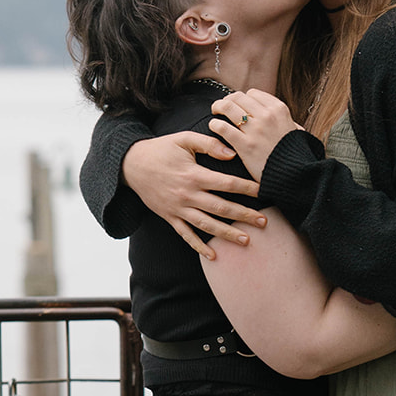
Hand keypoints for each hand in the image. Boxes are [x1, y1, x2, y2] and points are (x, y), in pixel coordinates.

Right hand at [122, 134, 266, 259]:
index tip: (264, 190)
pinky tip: (213, 256)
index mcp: (194, 175)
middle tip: (264, 221)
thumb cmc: (161, 149)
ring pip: (207, 225)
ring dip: (227, 234)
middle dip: (244, 215)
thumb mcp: (183, 139)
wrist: (131, 165)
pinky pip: (186, 235)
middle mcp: (188, 195)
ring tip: (246, 240)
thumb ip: (209, 144)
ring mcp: (178, 209)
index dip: (247, 188)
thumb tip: (232, 154)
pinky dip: (198, 247)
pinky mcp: (170, 218)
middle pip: (221, 208)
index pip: (227, 183)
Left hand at [209, 90, 300, 182]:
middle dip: (227, 100)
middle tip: (221, 107)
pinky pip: (223, 127)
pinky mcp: (245, 145)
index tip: (239, 106)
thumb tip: (285, 120)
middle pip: (238, 97)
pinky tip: (214, 128)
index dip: (243, 99)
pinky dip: (215, 125)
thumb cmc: (294, 156)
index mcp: (279, 109)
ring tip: (215, 113)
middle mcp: (267, 116)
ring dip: (218, 107)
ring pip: (228, 107)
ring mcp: (255, 130)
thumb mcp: (296, 133)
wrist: (294, 176)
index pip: (252, 94)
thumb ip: (287, 122)